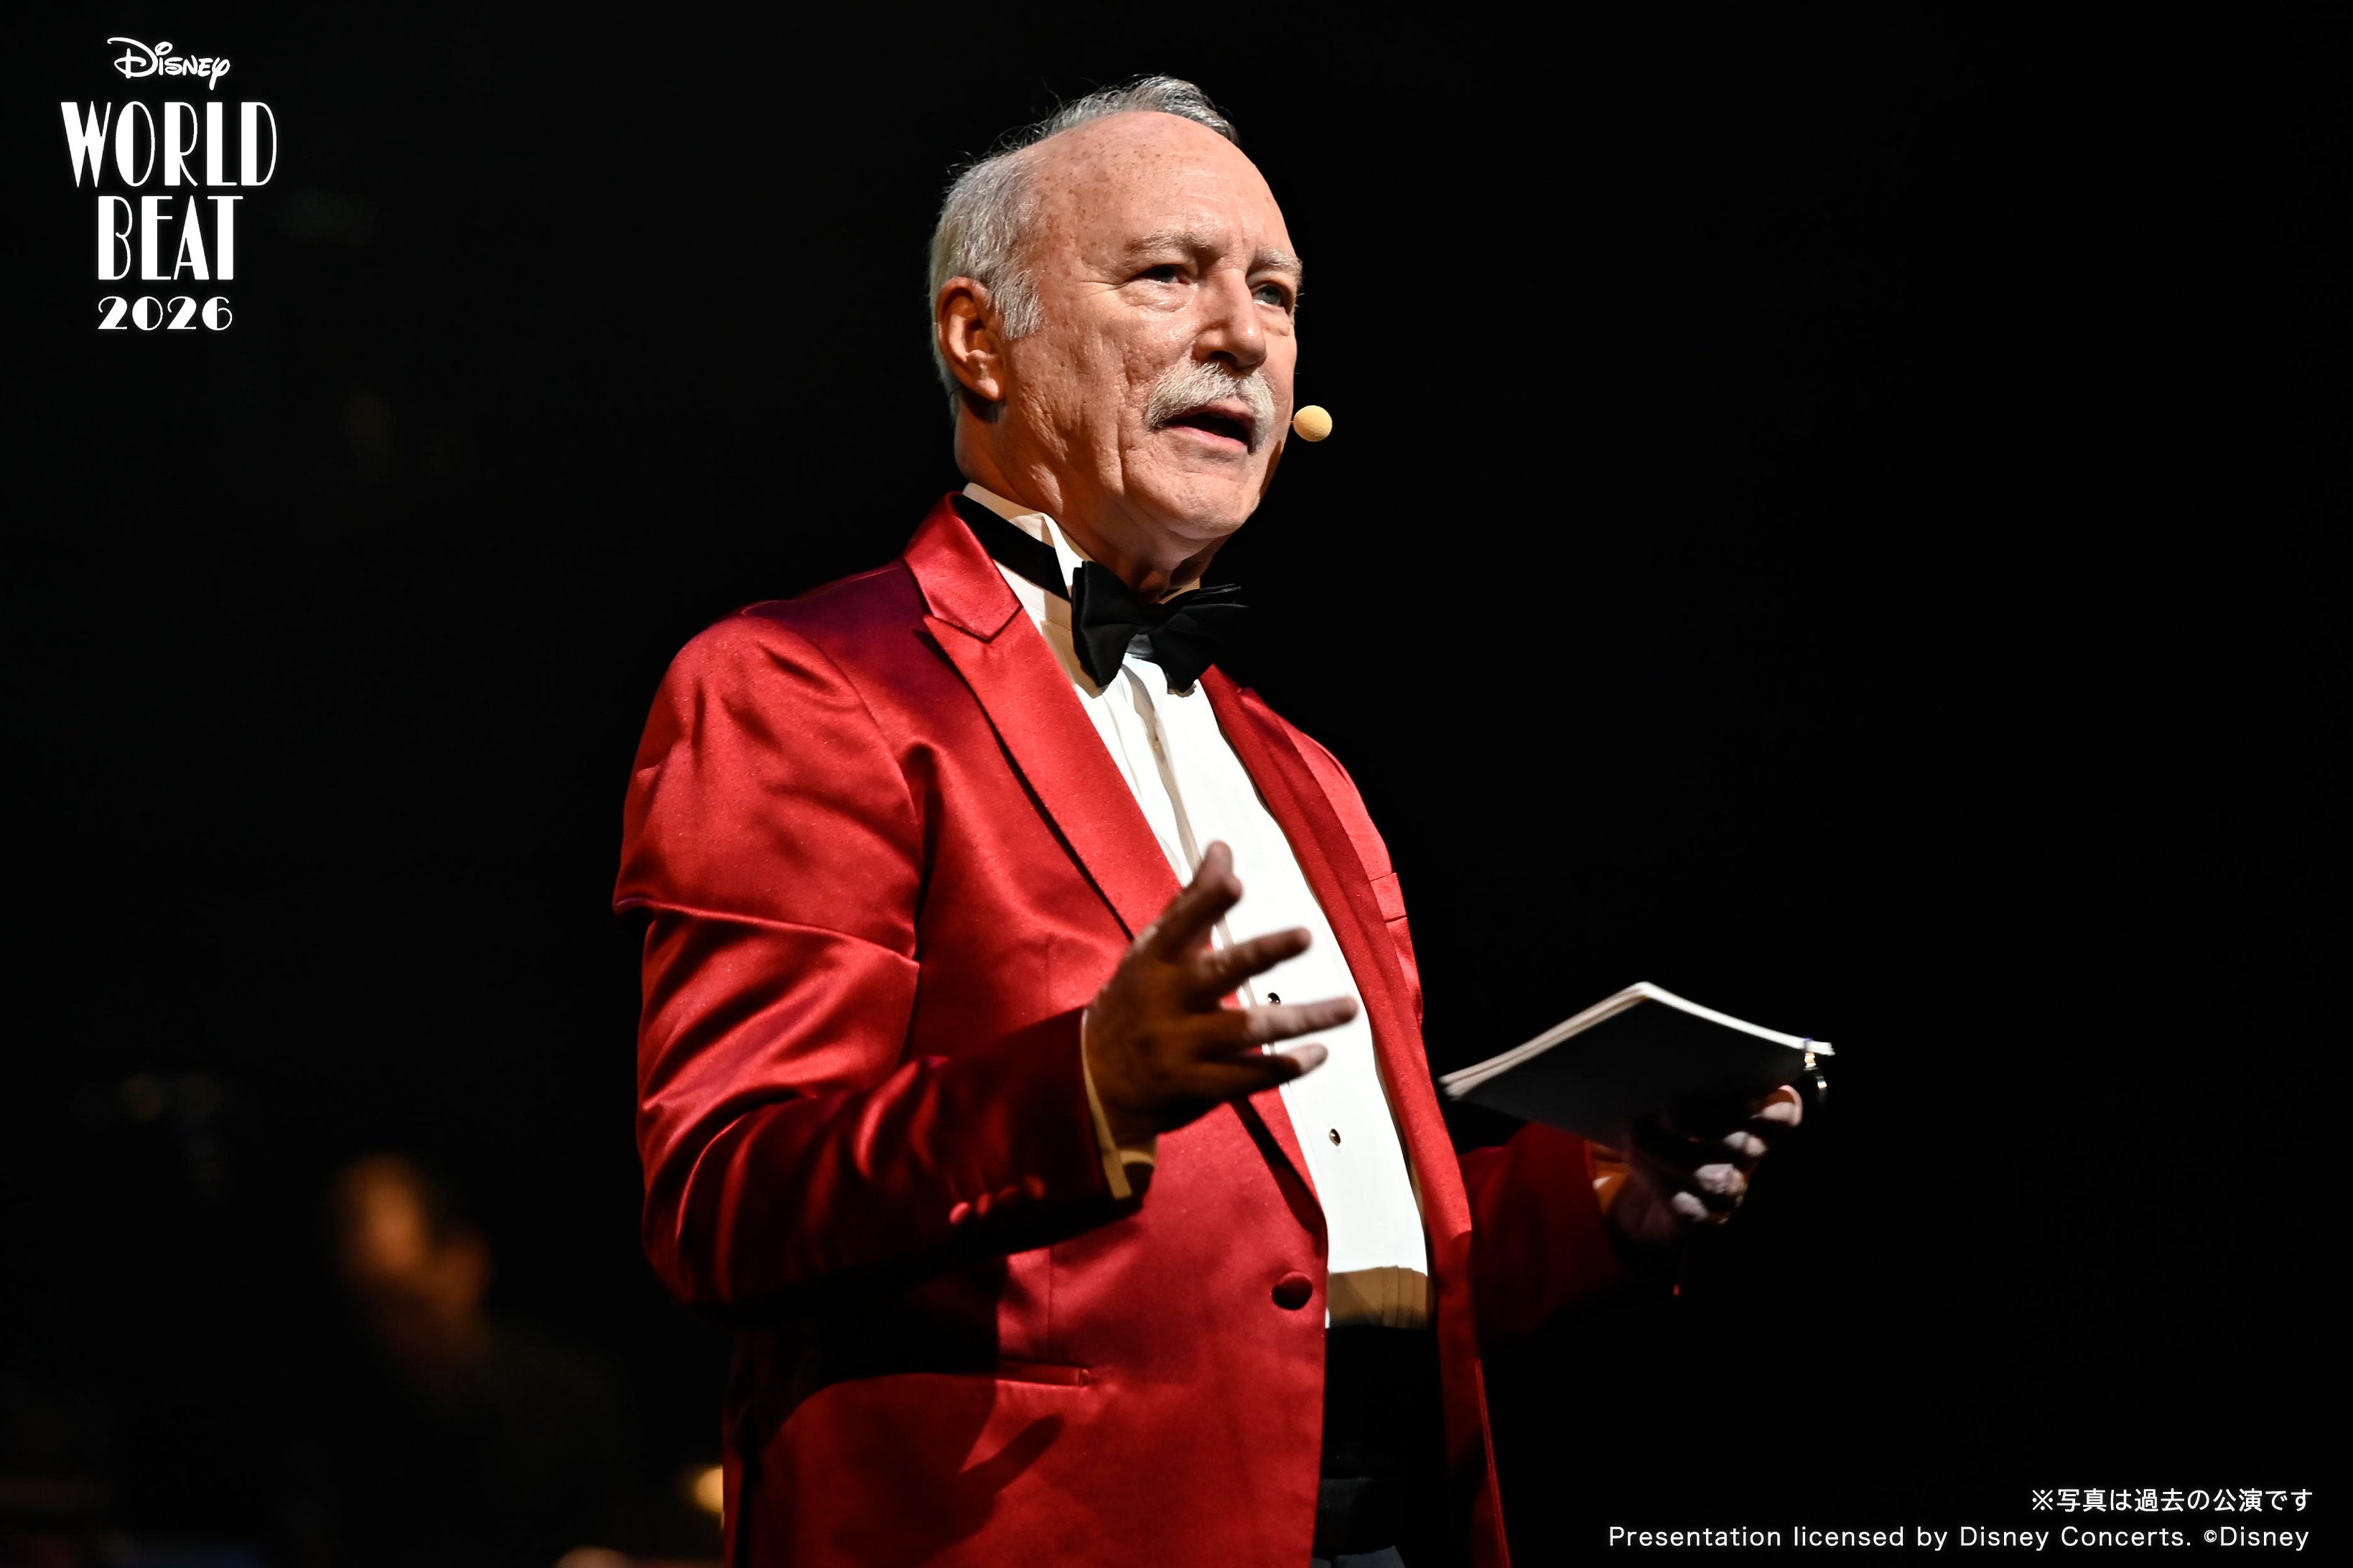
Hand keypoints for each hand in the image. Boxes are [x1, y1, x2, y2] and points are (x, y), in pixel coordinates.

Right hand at [1083, 841, 1355, 1149]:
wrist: (1095, 1086)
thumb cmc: (1133, 1004)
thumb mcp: (1151, 952)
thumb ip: (1193, 903)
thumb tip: (1223, 849)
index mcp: (1152, 964)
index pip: (1178, 927)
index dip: (1205, 905)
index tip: (1235, 883)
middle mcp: (1165, 1002)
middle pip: (1217, 974)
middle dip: (1261, 954)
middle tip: (1306, 936)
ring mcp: (1181, 1048)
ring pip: (1248, 1030)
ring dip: (1302, 1018)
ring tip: (1349, 1006)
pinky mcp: (1197, 1086)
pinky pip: (1249, 1077)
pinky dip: (1287, 1065)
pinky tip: (1320, 1052)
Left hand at [1604, 1084, 1803, 1250]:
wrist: (1627, 1182)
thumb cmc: (1655, 1125)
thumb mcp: (1669, 1097)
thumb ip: (1682, 1083)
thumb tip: (1667, 1068)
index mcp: (1749, 1122)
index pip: (1785, 1117)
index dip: (1773, 1109)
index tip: (1743, 1098)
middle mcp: (1746, 1161)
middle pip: (1747, 1146)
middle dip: (1705, 1124)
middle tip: (1667, 1109)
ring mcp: (1726, 1194)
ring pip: (1713, 1177)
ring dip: (1667, 1150)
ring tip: (1635, 1132)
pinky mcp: (1699, 1221)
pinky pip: (1684, 1204)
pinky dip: (1654, 1178)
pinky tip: (1634, 1159)